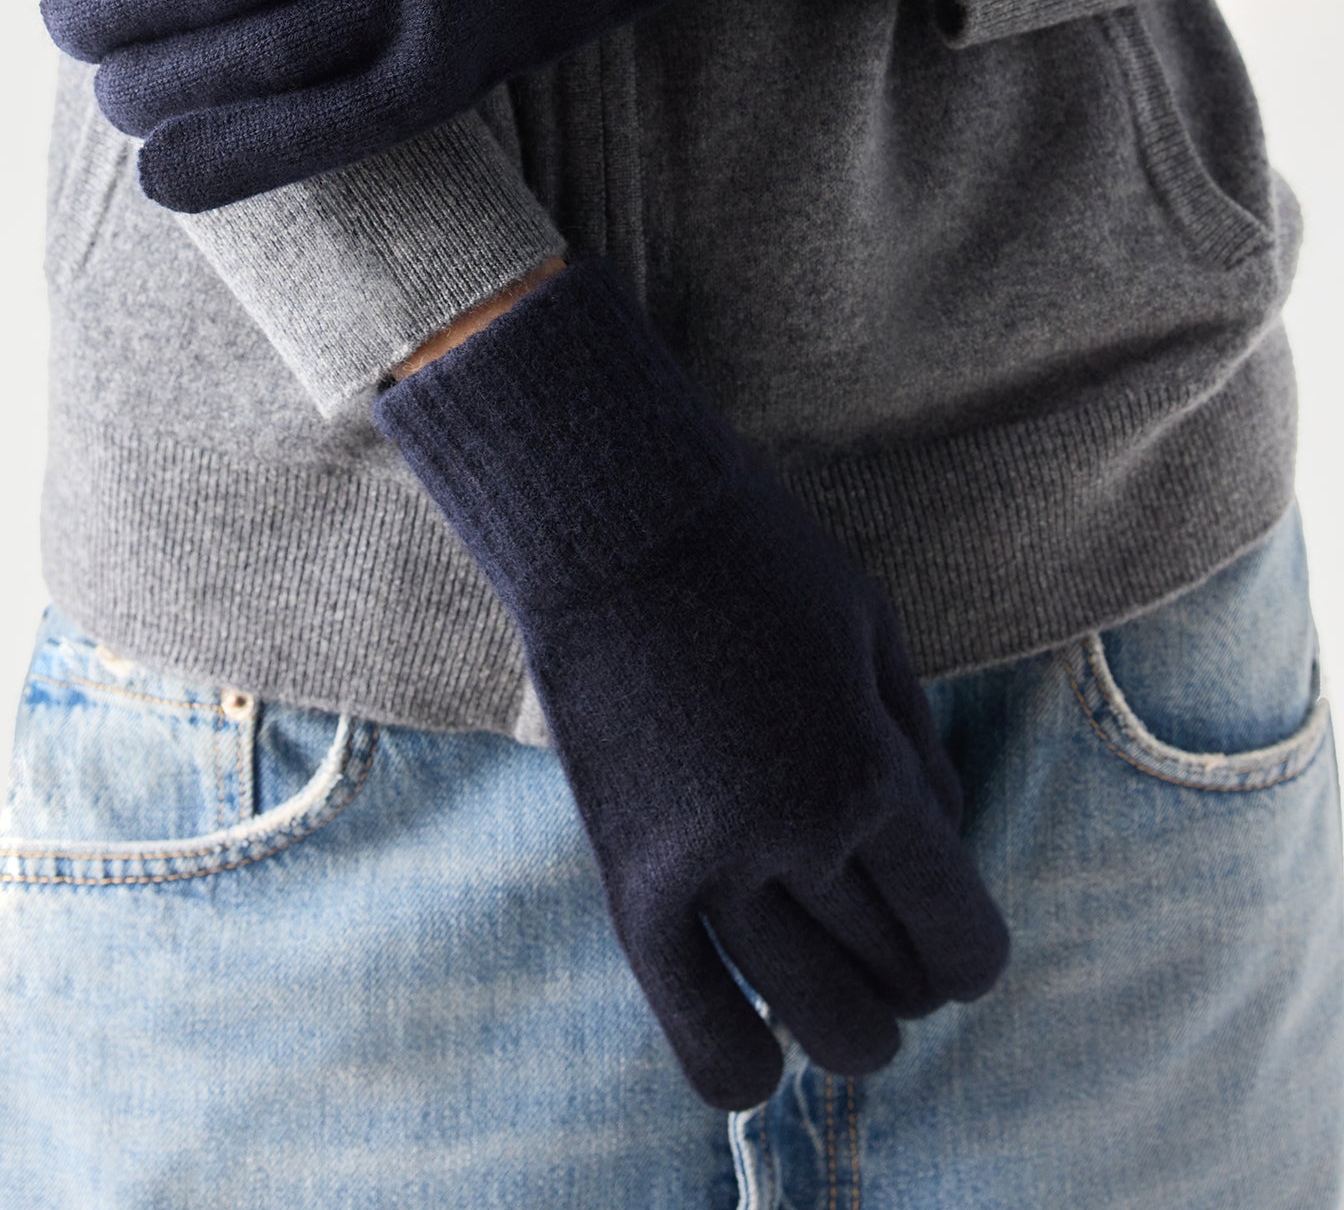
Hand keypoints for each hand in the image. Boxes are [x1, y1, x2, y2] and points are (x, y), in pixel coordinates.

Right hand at [372, 253, 1008, 1110]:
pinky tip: (762, 1052)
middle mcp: (795, 835)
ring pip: (809, 1017)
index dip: (974, 954)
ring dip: (850, 1024)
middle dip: (914, 981)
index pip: (962, 939)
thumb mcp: (875, 634)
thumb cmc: (759, 556)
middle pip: (893, 983)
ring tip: (846, 992)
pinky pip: (693, 1023)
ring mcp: (705, 866)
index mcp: (871, 772)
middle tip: (899, 947)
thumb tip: (944, 859)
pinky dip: (739, 1064)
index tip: (961, 941)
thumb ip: (921, 757)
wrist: (610, 519)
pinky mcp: (628, 880)